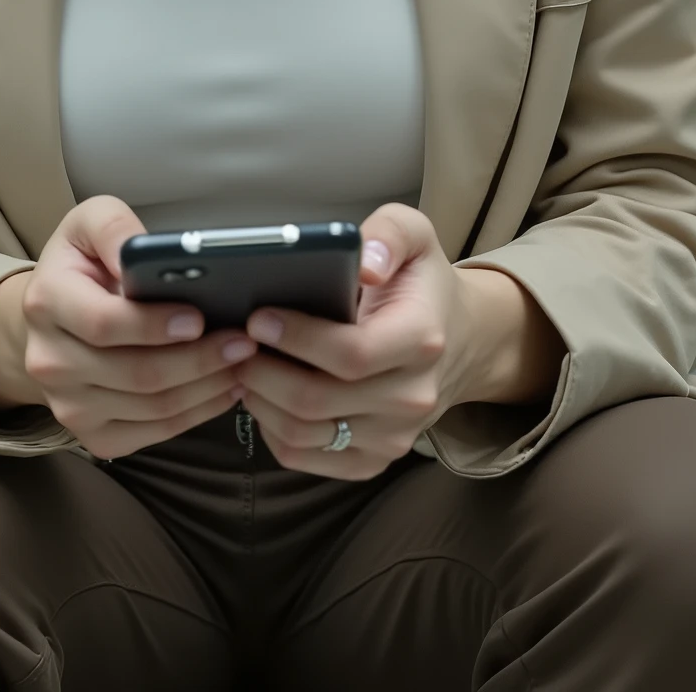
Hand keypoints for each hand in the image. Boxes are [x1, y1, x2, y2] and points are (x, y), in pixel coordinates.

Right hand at [0, 196, 256, 457]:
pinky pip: (153, 434)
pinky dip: (197, 415)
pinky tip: (224, 390)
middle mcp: (50, 362)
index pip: (104, 324)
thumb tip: (141, 254)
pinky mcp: (92, 435)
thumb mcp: (91, 222)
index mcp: (47, 302)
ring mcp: (69, 405)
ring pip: (152, 408)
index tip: (199, 318)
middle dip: (198, 360)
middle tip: (243, 341)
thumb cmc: (83, 262)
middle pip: (136, 374)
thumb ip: (115, 228)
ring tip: (242, 363)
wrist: (54, 314)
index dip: (154, 325)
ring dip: (206, 388)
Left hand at [233, 204, 563, 478]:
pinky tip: (262, 396)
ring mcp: (394, 436)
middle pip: (317, 399)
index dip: (296, 338)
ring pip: (303, 434)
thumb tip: (364, 263)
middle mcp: (412, 396)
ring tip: (243, 365)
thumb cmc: (420, 284)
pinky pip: (305, 457)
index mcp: (421, 339)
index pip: (351, 354)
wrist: (458, 341)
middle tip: (236, 343)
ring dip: (260, 401)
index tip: (259, 318)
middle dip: (263, 371)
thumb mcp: (414, 236)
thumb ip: (388, 235)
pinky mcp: (373, 460)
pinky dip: (271, 430)